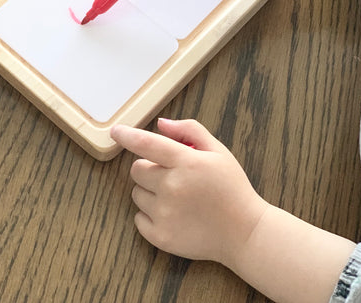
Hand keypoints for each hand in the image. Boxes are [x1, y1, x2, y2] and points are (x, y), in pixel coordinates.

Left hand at [111, 118, 266, 266]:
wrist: (245, 233)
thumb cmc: (231, 187)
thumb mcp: (218, 151)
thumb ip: (189, 130)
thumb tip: (161, 124)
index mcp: (186, 162)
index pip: (146, 144)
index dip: (127, 136)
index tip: (115, 131)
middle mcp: (171, 187)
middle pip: (137, 169)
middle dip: (148, 168)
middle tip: (170, 175)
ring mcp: (165, 213)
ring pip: (137, 193)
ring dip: (149, 192)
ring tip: (175, 197)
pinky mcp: (161, 236)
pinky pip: (138, 219)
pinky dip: (149, 215)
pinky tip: (171, 215)